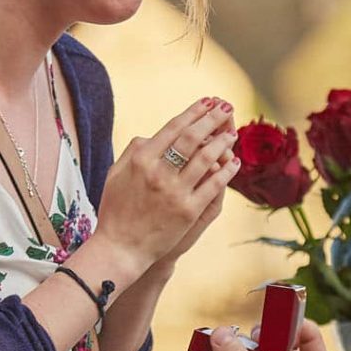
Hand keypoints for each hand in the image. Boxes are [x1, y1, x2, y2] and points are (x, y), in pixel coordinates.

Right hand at [95, 98, 238, 273]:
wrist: (121, 248)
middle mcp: (158, 172)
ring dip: (223, 142)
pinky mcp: (188, 211)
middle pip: (193, 138)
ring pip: (206, 158)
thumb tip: (151, 135)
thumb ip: (133, 151)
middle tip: (227, 108)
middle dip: (212, 119)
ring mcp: (175, 192)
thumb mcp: (116, 175)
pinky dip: (226, 171)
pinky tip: (234, 162)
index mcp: (141, 159)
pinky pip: (213, 185)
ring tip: (232, 132)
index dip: (194, 112)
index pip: (173, 127)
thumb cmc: (116, 210)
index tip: (208, 102)